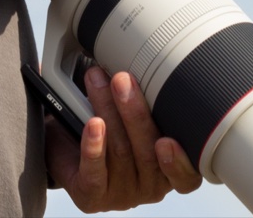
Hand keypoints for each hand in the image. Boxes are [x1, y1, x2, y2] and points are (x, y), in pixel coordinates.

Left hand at [46, 67, 201, 211]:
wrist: (65, 147)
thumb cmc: (106, 130)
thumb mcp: (132, 116)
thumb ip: (147, 100)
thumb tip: (143, 55)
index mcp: (168, 170)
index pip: (187, 176)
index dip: (180, 161)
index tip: (169, 139)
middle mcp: (149, 185)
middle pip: (146, 153)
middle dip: (134, 112)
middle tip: (122, 79)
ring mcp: (121, 194)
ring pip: (119, 152)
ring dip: (107, 111)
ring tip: (97, 81)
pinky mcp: (92, 196)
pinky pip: (94, 172)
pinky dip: (93, 146)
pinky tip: (92, 125)